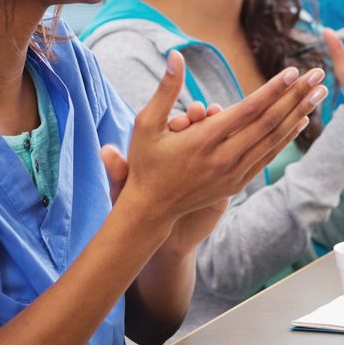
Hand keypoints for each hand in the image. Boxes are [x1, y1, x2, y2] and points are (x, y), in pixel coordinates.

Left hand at [102, 110, 228, 258]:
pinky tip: (239, 147)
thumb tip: (104, 151)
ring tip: (216, 123)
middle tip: (201, 113)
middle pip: (200, 125)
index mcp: (166, 144)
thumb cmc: (140, 204)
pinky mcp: (223, 177)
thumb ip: (118, 170)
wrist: (161, 230)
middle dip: (202, 117)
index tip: (178, 120)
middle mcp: (189, 147)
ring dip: (220, 127)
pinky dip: (236, 148)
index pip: (177, 126)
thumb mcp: (126, 188)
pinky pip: (232, 157)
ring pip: (219, 136)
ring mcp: (208, 159)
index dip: (180, 121)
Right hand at [117, 51, 326, 231]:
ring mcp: (233, 173)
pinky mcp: (237, 183)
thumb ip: (166, 89)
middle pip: (269, 122)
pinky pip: (268, 156)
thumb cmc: (146, 162)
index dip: (273, 89)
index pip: (248, 110)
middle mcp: (224, 157)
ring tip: (318, 94)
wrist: (151, 209)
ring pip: (274, 139)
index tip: (293, 71)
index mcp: (205, 140)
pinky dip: (286, 137)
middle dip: (296, 96)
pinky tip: (300, 121)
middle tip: (318, 75)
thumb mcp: (146, 123)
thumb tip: (176, 55)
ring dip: (299, 114)